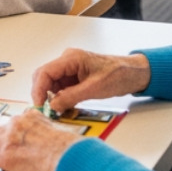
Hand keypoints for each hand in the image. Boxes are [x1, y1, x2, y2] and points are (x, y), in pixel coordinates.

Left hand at [0, 110, 84, 170]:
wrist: (69, 156)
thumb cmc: (68, 148)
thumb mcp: (54, 130)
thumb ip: (42, 132)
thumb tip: (43, 144)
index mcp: (29, 118)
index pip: (11, 124)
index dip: (7, 135)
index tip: (6, 141)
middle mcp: (16, 125)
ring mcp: (8, 140)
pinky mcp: (4, 157)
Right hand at [30, 48, 150, 111]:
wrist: (133, 74)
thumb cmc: (117, 75)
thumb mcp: (94, 89)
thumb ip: (71, 97)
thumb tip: (53, 106)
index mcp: (71, 58)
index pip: (45, 72)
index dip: (38, 89)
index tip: (39, 105)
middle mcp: (67, 61)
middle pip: (45, 76)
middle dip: (42, 94)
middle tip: (44, 111)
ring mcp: (70, 69)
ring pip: (51, 83)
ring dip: (51, 97)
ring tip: (55, 112)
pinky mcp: (74, 77)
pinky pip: (61, 88)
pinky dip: (60, 98)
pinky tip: (63, 108)